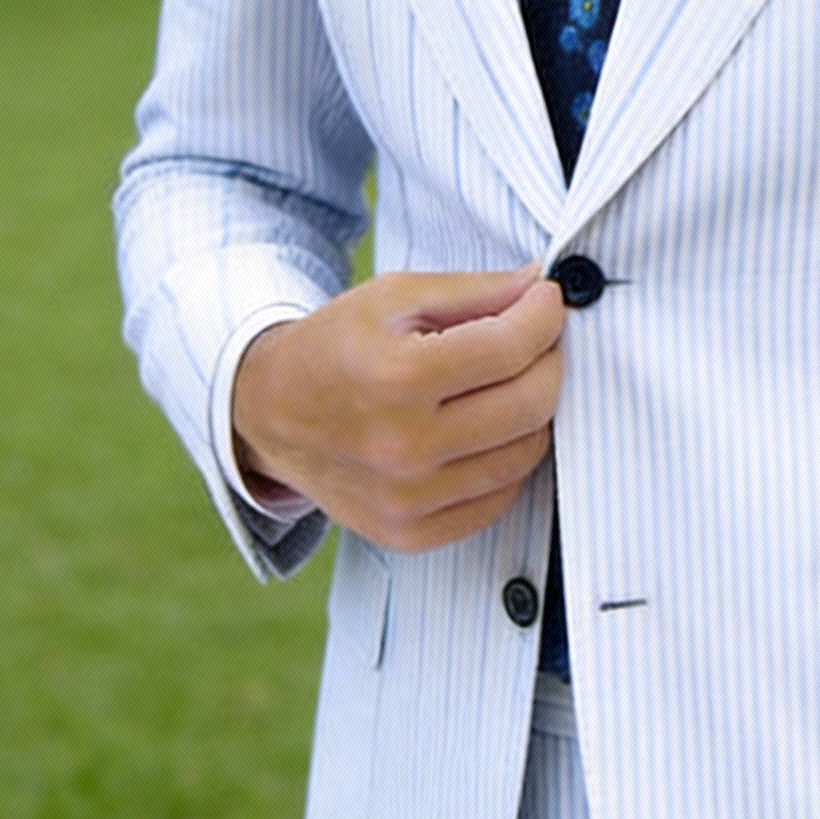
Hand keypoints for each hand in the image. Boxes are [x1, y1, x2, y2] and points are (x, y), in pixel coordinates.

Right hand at [231, 265, 565, 552]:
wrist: (270, 414)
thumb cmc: (338, 347)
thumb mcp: (395, 296)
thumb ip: (476, 290)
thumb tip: (543, 285)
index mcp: (395, 377)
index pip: (511, 348)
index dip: (544, 314)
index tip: (546, 300)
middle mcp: (402, 446)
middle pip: (531, 404)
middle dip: (549, 361)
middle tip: (536, 340)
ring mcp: (407, 500)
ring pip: (526, 453)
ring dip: (534, 411)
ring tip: (508, 383)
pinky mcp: (412, 533)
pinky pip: (501, 497)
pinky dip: (508, 458)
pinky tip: (487, 429)